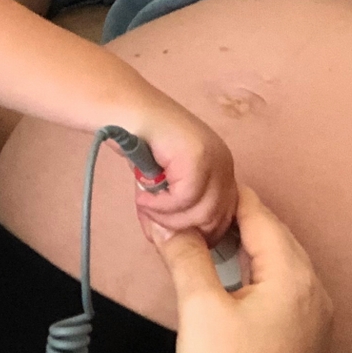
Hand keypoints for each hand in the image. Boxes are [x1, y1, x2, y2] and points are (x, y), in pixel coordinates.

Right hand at [129, 100, 238, 242]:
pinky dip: (160, 206)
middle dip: (183, 231)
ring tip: (144, 209)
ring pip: (201, 213)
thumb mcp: (165, 183)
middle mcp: (225, 163)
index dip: (201, 235)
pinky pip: (184, 199)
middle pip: (217, 219)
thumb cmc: (139, 143)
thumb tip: (177, 242)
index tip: (174, 241)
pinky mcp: (198, 157)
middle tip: (152, 228)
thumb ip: (178, 208)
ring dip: (167, 219)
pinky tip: (142, 199)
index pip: (226, 216)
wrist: (125, 109)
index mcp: (222, 170)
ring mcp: (215, 158)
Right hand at [147, 187, 331, 352]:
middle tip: (199, 208)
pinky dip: (259, 276)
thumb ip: (185, 255)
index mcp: (296, 277)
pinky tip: (233, 281)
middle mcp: (316, 295)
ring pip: (282, 265)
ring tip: (210, 240)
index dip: (229, 195)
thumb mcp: (199, 305)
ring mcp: (315, 322)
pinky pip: (285, 292)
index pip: (262, 217)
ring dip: (248, 248)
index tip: (202, 182)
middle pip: (276, 238)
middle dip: (238, 220)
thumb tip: (167, 223)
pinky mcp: (305, 344)